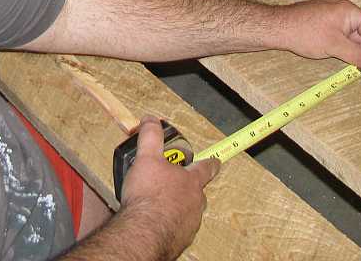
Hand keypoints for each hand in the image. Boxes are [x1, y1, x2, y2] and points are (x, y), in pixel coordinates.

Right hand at [118, 117, 219, 258]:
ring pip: (188, 212)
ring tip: (159, 205)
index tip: (216, 162)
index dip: (210, 163)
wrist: (144, 232)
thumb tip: (151, 120)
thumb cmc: (148, 195)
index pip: (206, 168)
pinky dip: (170, 224)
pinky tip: (156, 223)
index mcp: (191, 181)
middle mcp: (195, 203)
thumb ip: (151, 137)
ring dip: (178, 207)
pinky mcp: (180, 240)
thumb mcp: (146, 157)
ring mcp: (190, 223)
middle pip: (197, 192)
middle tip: (173, 185)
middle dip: (188, 188)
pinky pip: (178, 229)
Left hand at [283, 0, 360, 69]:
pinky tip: (335, 55)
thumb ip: (358, 55)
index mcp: (349, 11)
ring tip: (348, 64)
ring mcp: (331, 13)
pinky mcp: (321, 20)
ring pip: (350, 33)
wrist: (276, 28)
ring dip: (352, 49)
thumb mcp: (335, 47)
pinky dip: (341, 45)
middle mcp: (342, 9)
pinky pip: (338, 33)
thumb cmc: (305, 33)